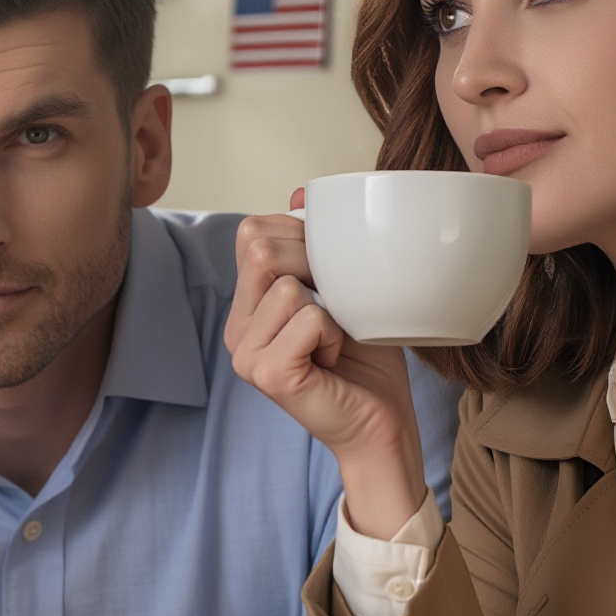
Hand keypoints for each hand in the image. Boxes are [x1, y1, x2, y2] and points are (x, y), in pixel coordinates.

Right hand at [224, 196, 427, 539]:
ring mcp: (244, 353)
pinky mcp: (265, 372)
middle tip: (334, 312)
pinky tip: (332, 359)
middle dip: (314, 268)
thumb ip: (314, 245)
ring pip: (289, 285)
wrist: (380, 422)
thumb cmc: (366, 359)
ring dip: (330, 309)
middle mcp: (236, 328)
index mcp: (247, 304)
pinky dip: (334, 334)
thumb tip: (299, 193)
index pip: (254, 233)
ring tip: (332, 342)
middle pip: (261, 249)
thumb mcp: (341, 286)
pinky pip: (308, 318)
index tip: (327, 281)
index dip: (300, 238)